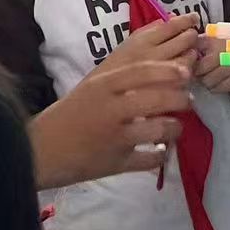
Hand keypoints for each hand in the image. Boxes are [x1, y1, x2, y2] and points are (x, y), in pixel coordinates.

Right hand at [31, 19, 195, 185]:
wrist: (41, 150)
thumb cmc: (69, 114)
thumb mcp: (91, 88)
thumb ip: (120, 78)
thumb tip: (159, 66)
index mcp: (102, 87)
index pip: (141, 72)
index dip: (167, 70)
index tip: (186, 72)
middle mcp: (109, 109)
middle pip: (155, 100)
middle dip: (179, 100)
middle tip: (188, 100)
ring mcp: (114, 138)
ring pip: (157, 130)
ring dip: (174, 128)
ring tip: (177, 126)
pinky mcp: (116, 163)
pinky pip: (149, 159)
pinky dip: (160, 155)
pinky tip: (161, 151)